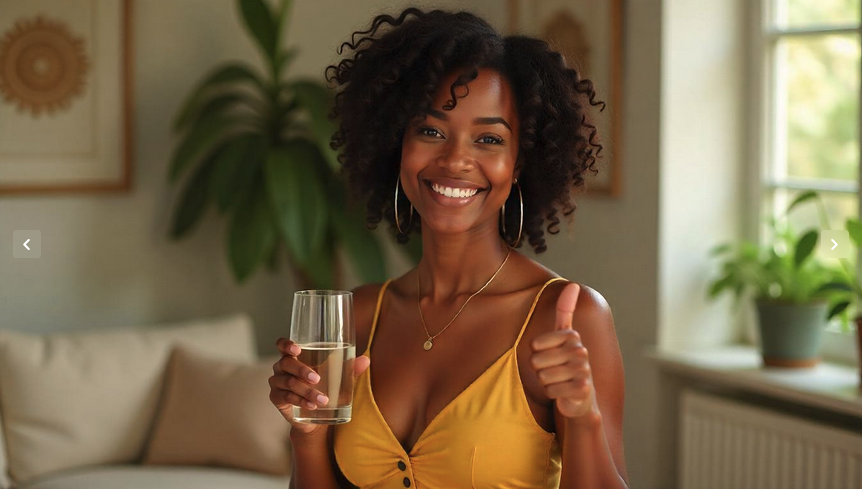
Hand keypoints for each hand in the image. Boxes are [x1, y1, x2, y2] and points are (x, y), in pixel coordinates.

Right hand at [269, 338, 370, 436]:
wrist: (316, 417)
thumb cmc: (325, 389)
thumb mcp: (338, 378)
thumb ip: (350, 368)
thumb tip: (365, 360)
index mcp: (294, 357)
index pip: (282, 345)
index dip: (286, 344)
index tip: (297, 349)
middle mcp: (282, 367)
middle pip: (286, 363)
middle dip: (302, 370)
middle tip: (318, 379)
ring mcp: (277, 383)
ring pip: (288, 382)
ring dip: (306, 391)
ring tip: (323, 399)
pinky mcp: (277, 399)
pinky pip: (286, 398)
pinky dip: (300, 401)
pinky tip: (312, 406)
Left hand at [529, 283, 597, 419]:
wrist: (581, 394)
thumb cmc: (566, 362)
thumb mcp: (564, 335)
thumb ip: (565, 310)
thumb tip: (573, 284)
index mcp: (572, 336)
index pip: (534, 345)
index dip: (537, 354)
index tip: (551, 355)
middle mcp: (580, 351)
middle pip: (536, 361)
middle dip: (540, 370)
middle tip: (555, 371)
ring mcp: (583, 370)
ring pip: (542, 377)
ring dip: (546, 382)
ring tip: (559, 380)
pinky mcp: (582, 389)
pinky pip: (550, 391)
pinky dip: (552, 393)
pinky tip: (563, 392)